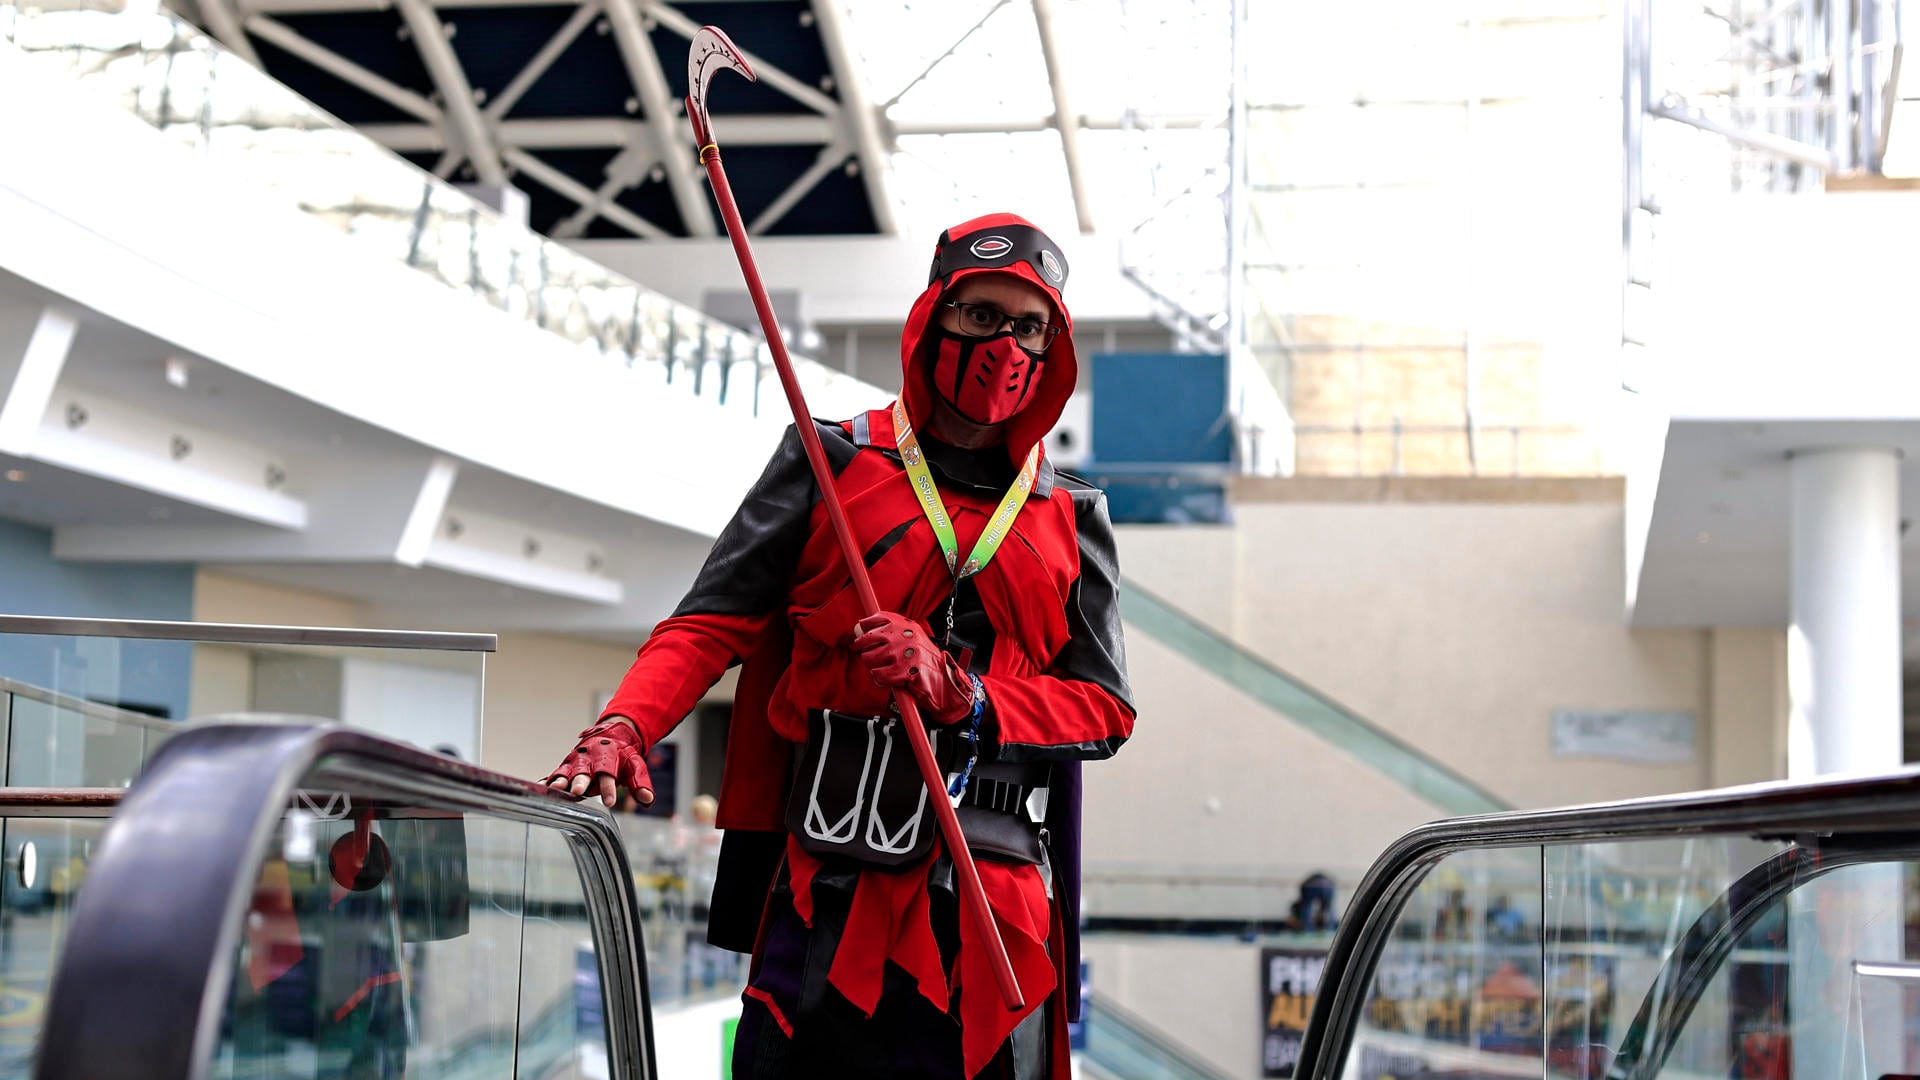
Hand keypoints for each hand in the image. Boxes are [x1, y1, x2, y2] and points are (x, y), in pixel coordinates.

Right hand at [545, 718, 652, 808]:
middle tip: (578, 791)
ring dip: (561, 780)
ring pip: (567, 771)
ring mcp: (576, 762)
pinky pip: (555, 773)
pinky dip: (548, 780)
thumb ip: (640, 783)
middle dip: (581, 781)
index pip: (609, 774)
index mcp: (608, 757)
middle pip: (584, 771)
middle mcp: (590, 759)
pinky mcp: (566, 766)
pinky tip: (541, 788)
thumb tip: (647, 799)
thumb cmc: (621, 755)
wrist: (610, 736)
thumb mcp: (634, 766)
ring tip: (556, 789)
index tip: (610, 801)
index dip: (609, 788)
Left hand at [851, 612, 977, 724]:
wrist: (942, 678)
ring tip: (884, 668)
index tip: (861, 632)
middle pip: (867, 639)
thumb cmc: (925, 658)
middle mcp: (903, 636)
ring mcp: (902, 654)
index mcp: (906, 625)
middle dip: (864, 649)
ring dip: (873, 666)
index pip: (876, 618)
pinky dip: (880, 679)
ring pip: (869, 658)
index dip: (864, 627)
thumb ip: (890, 630)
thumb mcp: (912, 636)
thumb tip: (859, 628)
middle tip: (870, 655)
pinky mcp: (902, 672)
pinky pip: (877, 675)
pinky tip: (888, 678)